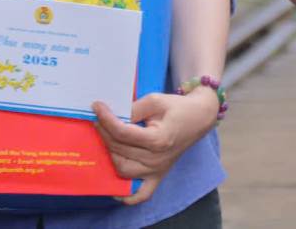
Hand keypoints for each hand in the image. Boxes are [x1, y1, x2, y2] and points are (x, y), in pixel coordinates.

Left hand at [93, 87, 219, 204]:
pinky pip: (140, 195)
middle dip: (104, 132)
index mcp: (158, 139)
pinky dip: (126, 196)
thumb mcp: (155, 100)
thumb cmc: (178, 108)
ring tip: (107, 139)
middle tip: (99, 119)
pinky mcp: (158, 177)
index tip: (96, 106)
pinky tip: (115, 189)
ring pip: (122, 169)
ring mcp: (157, 171)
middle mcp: (156, 159)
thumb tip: (111, 116)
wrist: (199, 118)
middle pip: (119, 149)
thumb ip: (133, 109)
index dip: (106, 119)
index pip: (122, 132)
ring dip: (110, 154)